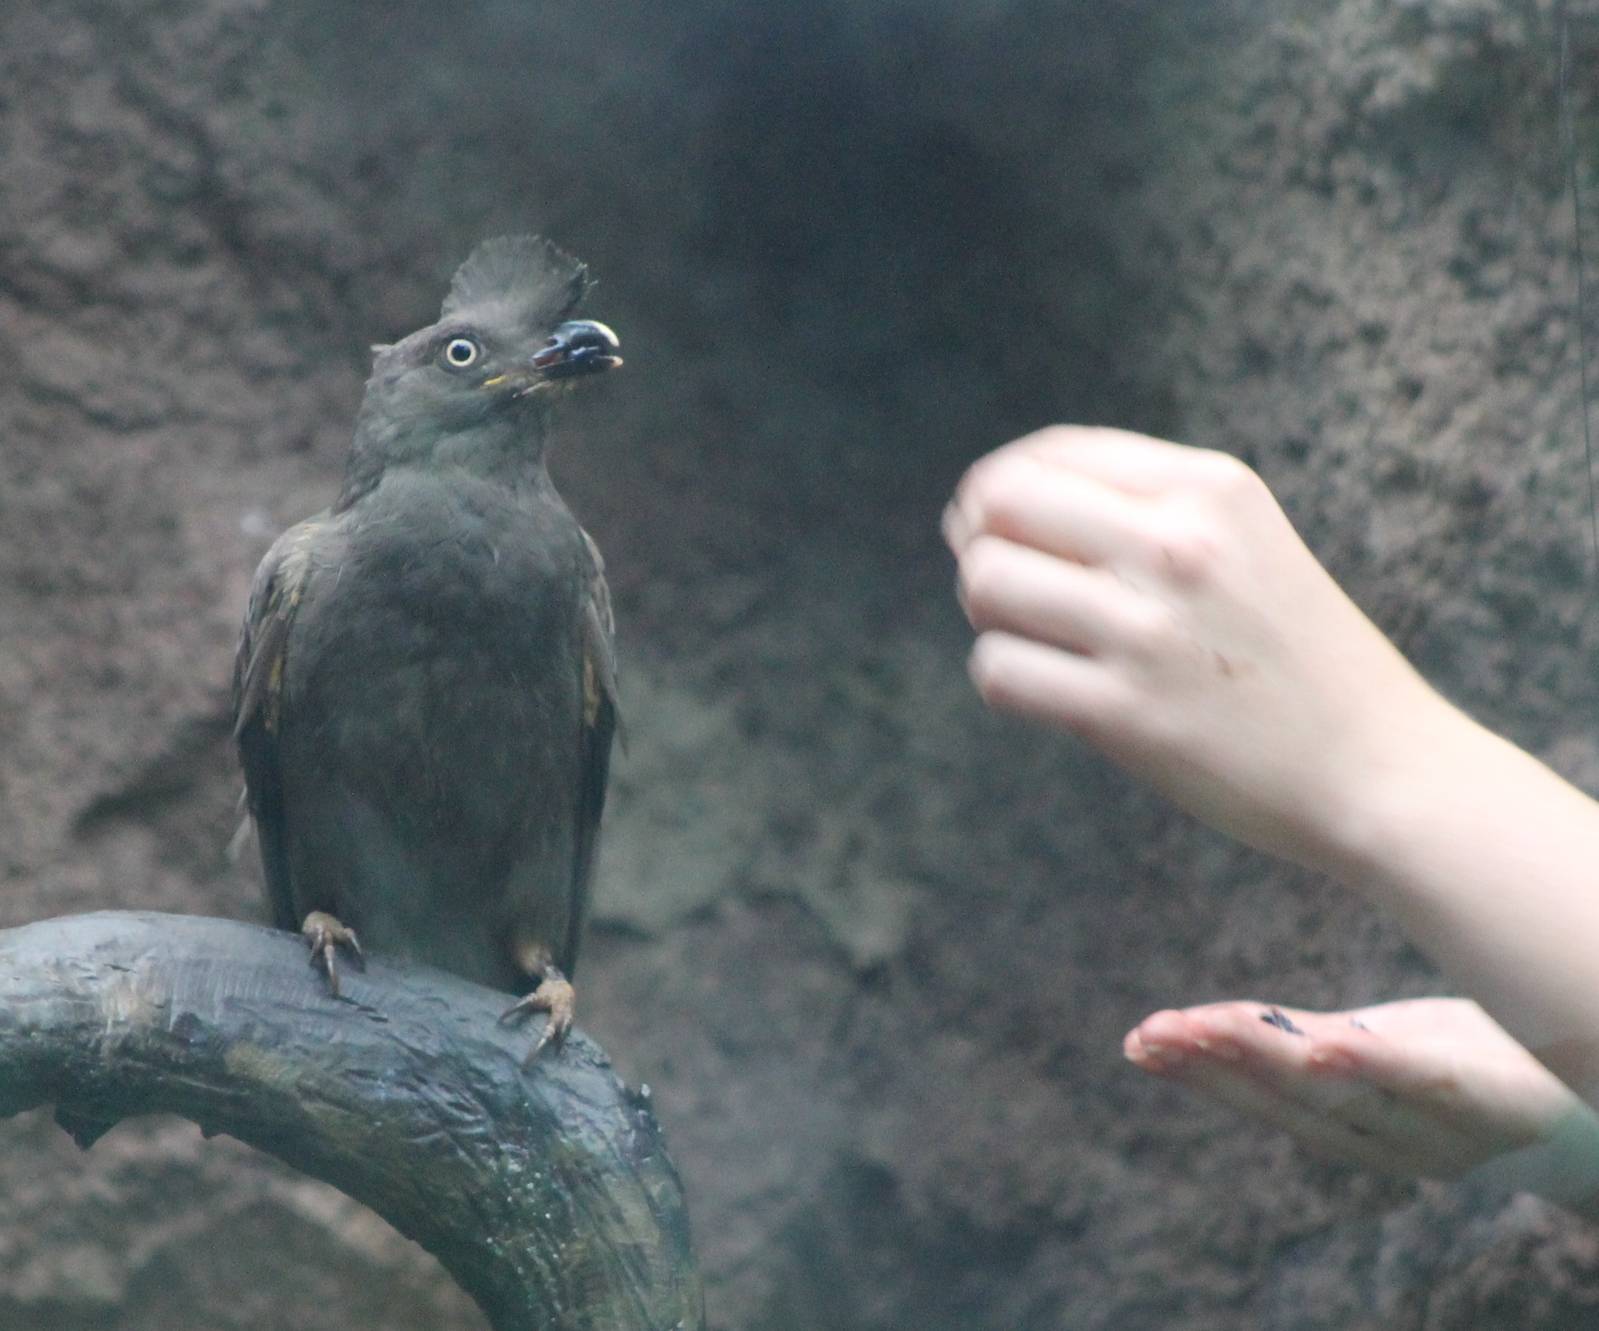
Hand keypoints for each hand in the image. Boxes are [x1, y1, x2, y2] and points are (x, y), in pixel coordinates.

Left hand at [946, 426, 1452, 867]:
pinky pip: (1000, 672)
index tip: (1002, 529)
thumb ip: (1142, 508)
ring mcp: (1150, 631)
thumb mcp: (1243, 541)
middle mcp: (1178, 546)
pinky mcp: (1128, 714)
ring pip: (985, 583)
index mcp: (1208, 489)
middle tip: (1006, 586)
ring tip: (1033, 638)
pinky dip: (1004, 678)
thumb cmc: (1296, 655)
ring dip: (988, 613)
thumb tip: (993, 503)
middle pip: (998, 505)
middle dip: (978, 542)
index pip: (1046, 455)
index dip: (998, 491)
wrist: (1382, 770)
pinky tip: (1047, 690)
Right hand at [1124, 996, 1598, 1213]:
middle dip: (1212, 1063)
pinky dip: (1371, 1068)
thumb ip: (1318, 1042)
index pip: (1264, 1097)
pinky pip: (1424, 1083)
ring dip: (1265, 1059)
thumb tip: (1226, 1025)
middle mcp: (1392, 1144)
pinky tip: (1323, 1048)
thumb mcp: (1388, 1051)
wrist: (1594, 1112)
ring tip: (1204, 1030)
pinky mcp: (1493, 1100)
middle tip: (1149, 1035)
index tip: (1141, 1041)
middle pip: (1288, 1097)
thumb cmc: (1485, 1071)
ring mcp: (1442, 1127)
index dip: (1200, 1072)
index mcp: (1358, 1129)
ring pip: (1338, 1092)